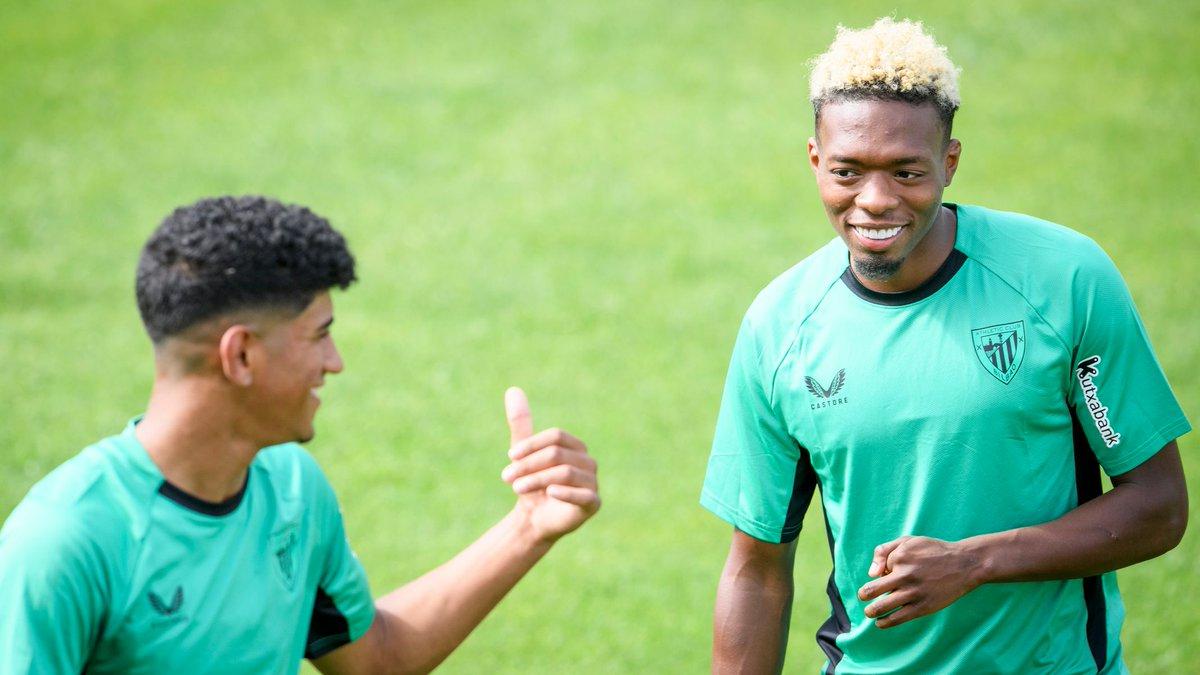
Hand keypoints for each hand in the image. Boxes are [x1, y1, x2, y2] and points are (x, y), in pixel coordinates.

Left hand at [500, 387, 599, 544]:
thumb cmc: (532, 484)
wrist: (535, 520)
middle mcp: (588, 462)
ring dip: (536, 479)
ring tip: (516, 487)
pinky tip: (550, 492)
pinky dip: (566, 492)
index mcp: (575, 447)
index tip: (510, 456)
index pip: (556, 437)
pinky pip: (583, 494)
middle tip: (507, 477)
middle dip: (529, 465)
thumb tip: (513, 390)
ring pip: (565, 472)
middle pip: (557, 454)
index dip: (532, 445)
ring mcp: (592, 482)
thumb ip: (521, 424)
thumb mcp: (523, 454)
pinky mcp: (593, 503)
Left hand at [857, 536, 982, 628]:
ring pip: (882, 606)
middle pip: (872, 590)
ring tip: (869, 612)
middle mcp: (905, 575)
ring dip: (871, 611)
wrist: (964, 564)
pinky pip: (897, 618)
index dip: (883, 571)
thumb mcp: (907, 541)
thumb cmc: (933, 551)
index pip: (879, 570)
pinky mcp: (923, 607)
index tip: (891, 572)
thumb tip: (871, 574)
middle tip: (863, 596)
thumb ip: (883, 551)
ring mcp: (914, 593)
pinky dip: (884, 622)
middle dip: (864, 595)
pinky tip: (879, 623)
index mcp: (900, 557)